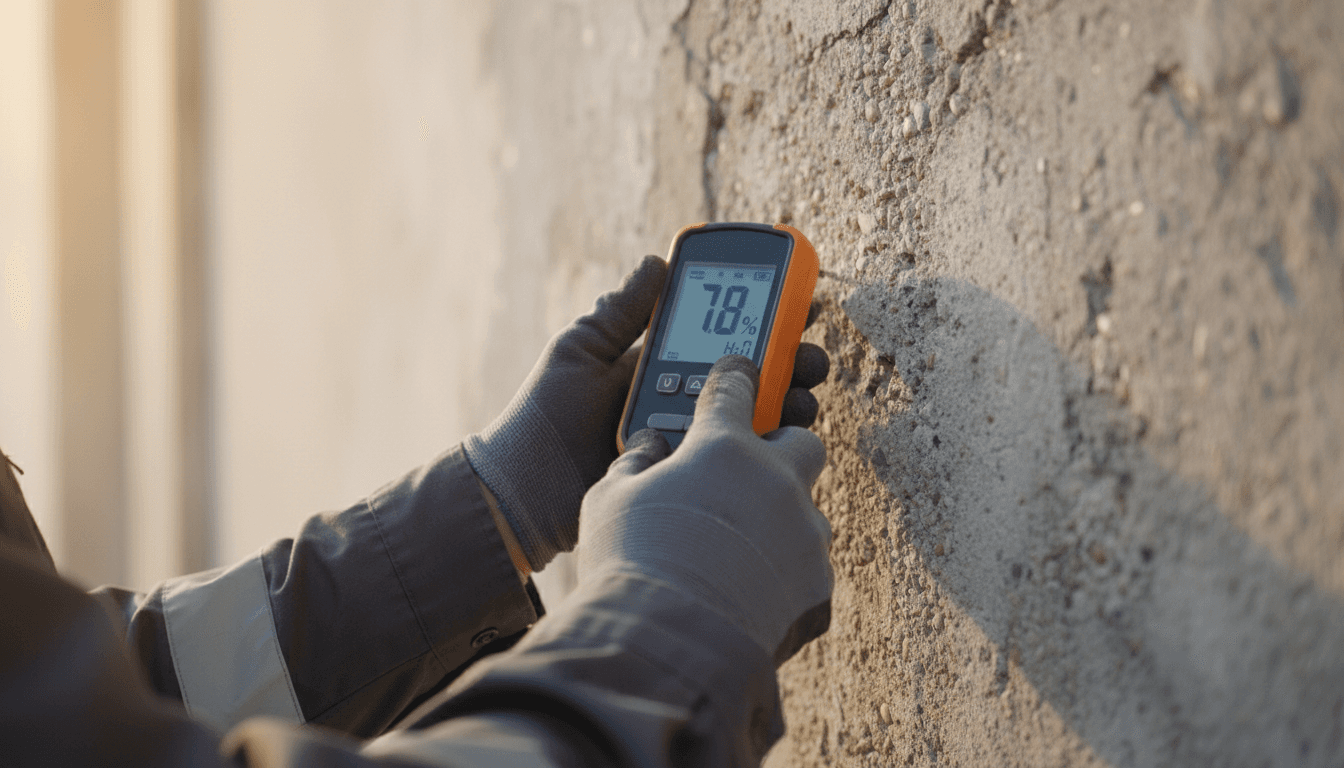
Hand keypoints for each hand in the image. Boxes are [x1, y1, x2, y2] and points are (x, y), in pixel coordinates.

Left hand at [466, 259, 831, 574]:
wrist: (523, 492)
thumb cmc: (542, 418)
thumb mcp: (578, 351)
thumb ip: (619, 312)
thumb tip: (655, 261)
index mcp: (658, 365)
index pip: (719, 335)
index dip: (760, 318)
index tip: (797, 302)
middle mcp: (680, 401)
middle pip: (748, 376)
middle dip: (787, 360)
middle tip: (811, 354)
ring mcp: (688, 441)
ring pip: (752, 417)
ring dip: (786, 401)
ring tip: (802, 394)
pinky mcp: (690, 481)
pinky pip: (736, 462)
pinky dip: (765, 449)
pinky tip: (782, 439)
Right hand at [577, 356, 832, 665]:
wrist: (670, 642)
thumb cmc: (632, 562)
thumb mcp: (609, 499)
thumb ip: (634, 463)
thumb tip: (650, 446)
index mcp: (723, 446)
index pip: (735, 387)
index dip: (733, 377)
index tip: (735, 375)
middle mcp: (775, 479)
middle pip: (801, 439)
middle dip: (779, 447)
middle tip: (747, 466)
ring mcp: (804, 532)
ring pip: (805, 509)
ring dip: (778, 517)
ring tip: (737, 546)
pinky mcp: (817, 584)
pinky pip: (805, 566)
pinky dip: (782, 572)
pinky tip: (748, 591)